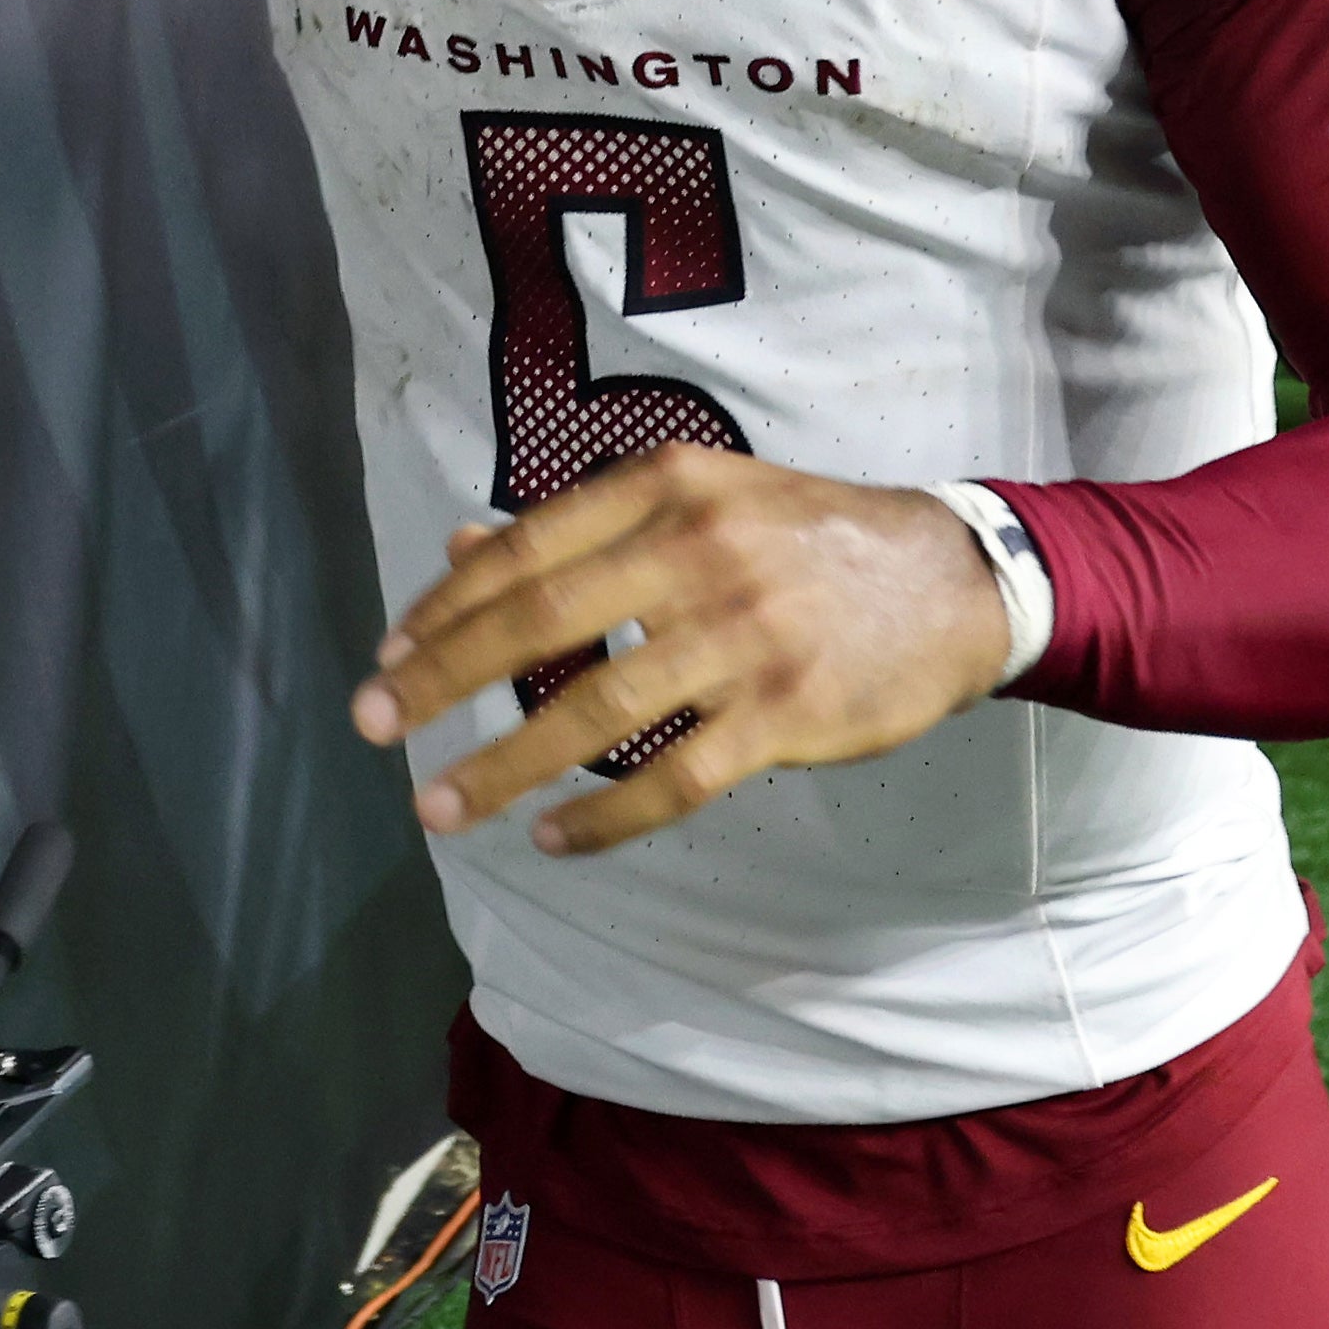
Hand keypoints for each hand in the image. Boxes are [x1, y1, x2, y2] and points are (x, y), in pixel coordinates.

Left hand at [351, 447, 1012, 857]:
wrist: (956, 578)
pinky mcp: (785, 714)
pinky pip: (674, 776)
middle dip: (443, 678)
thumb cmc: (806, 538)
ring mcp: (743, 637)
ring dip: (505, 764)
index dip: (446, 605)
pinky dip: (606, 815)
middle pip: (540, 622)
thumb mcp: (698, 499)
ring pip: (596, 711)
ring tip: (440, 806)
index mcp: (665, 489)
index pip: (526, 549)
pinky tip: (554, 839)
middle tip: (372, 724)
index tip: (386, 651)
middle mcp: (696, 553)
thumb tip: (458, 549)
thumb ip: (582, 527)